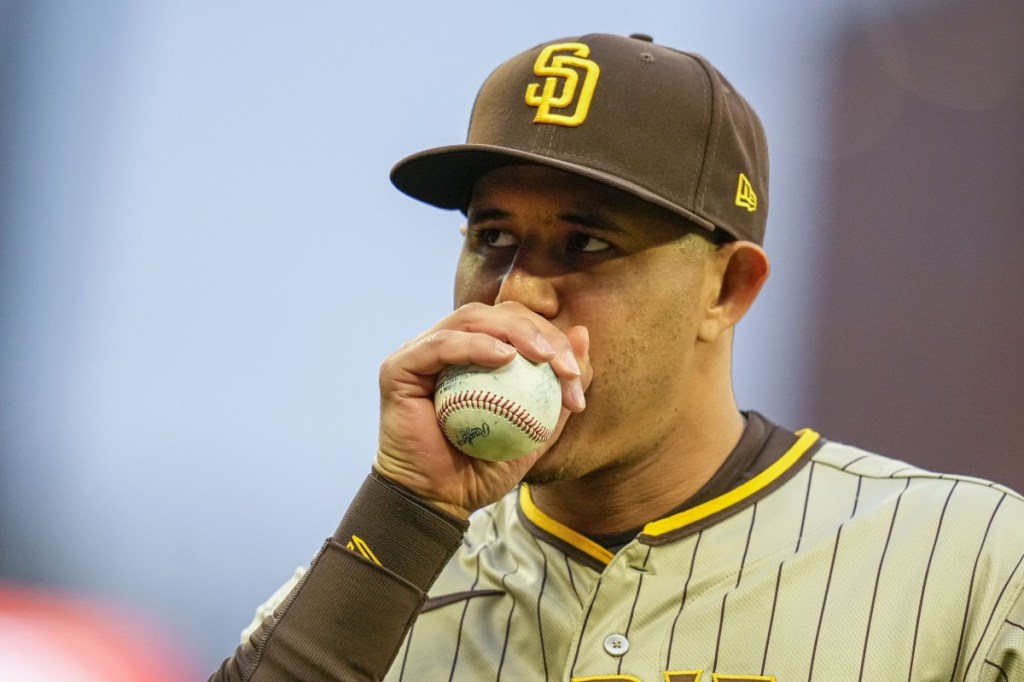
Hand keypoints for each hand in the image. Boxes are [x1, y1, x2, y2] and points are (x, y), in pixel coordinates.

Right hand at [374, 301, 590, 518]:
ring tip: (542, 356)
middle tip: (564, 366)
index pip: (516, 326)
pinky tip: (504, 356)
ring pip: (471, 318)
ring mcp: (420, 353)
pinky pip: (440, 344)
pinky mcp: (399, 367)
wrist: (438, 502)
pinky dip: (474, 345)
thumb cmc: (482, 469)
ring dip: (514, 332)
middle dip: (539, 333)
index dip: (551, 341)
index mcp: (474, 356)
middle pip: (497, 314)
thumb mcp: (535, 430)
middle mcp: (446, 347)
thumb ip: (557, 387)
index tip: (576, 379)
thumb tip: (583, 335)